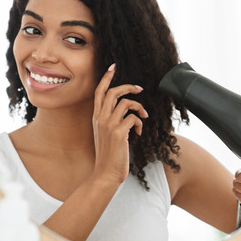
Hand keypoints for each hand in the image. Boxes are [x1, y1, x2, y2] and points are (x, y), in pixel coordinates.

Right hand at [91, 63, 148, 185]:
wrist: (105, 173)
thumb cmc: (108, 155)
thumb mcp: (105, 135)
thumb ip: (111, 121)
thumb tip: (126, 112)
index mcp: (96, 117)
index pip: (99, 92)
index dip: (106, 77)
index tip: (113, 66)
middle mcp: (100, 118)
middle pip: (114, 92)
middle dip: (129, 87)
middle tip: (140, 89)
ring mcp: (108, 125)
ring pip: (126, 103)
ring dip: (139, 107)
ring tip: (144, 117)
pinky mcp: (118, 133)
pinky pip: (133, 118)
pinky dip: (140, 123)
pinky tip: (139, 133)